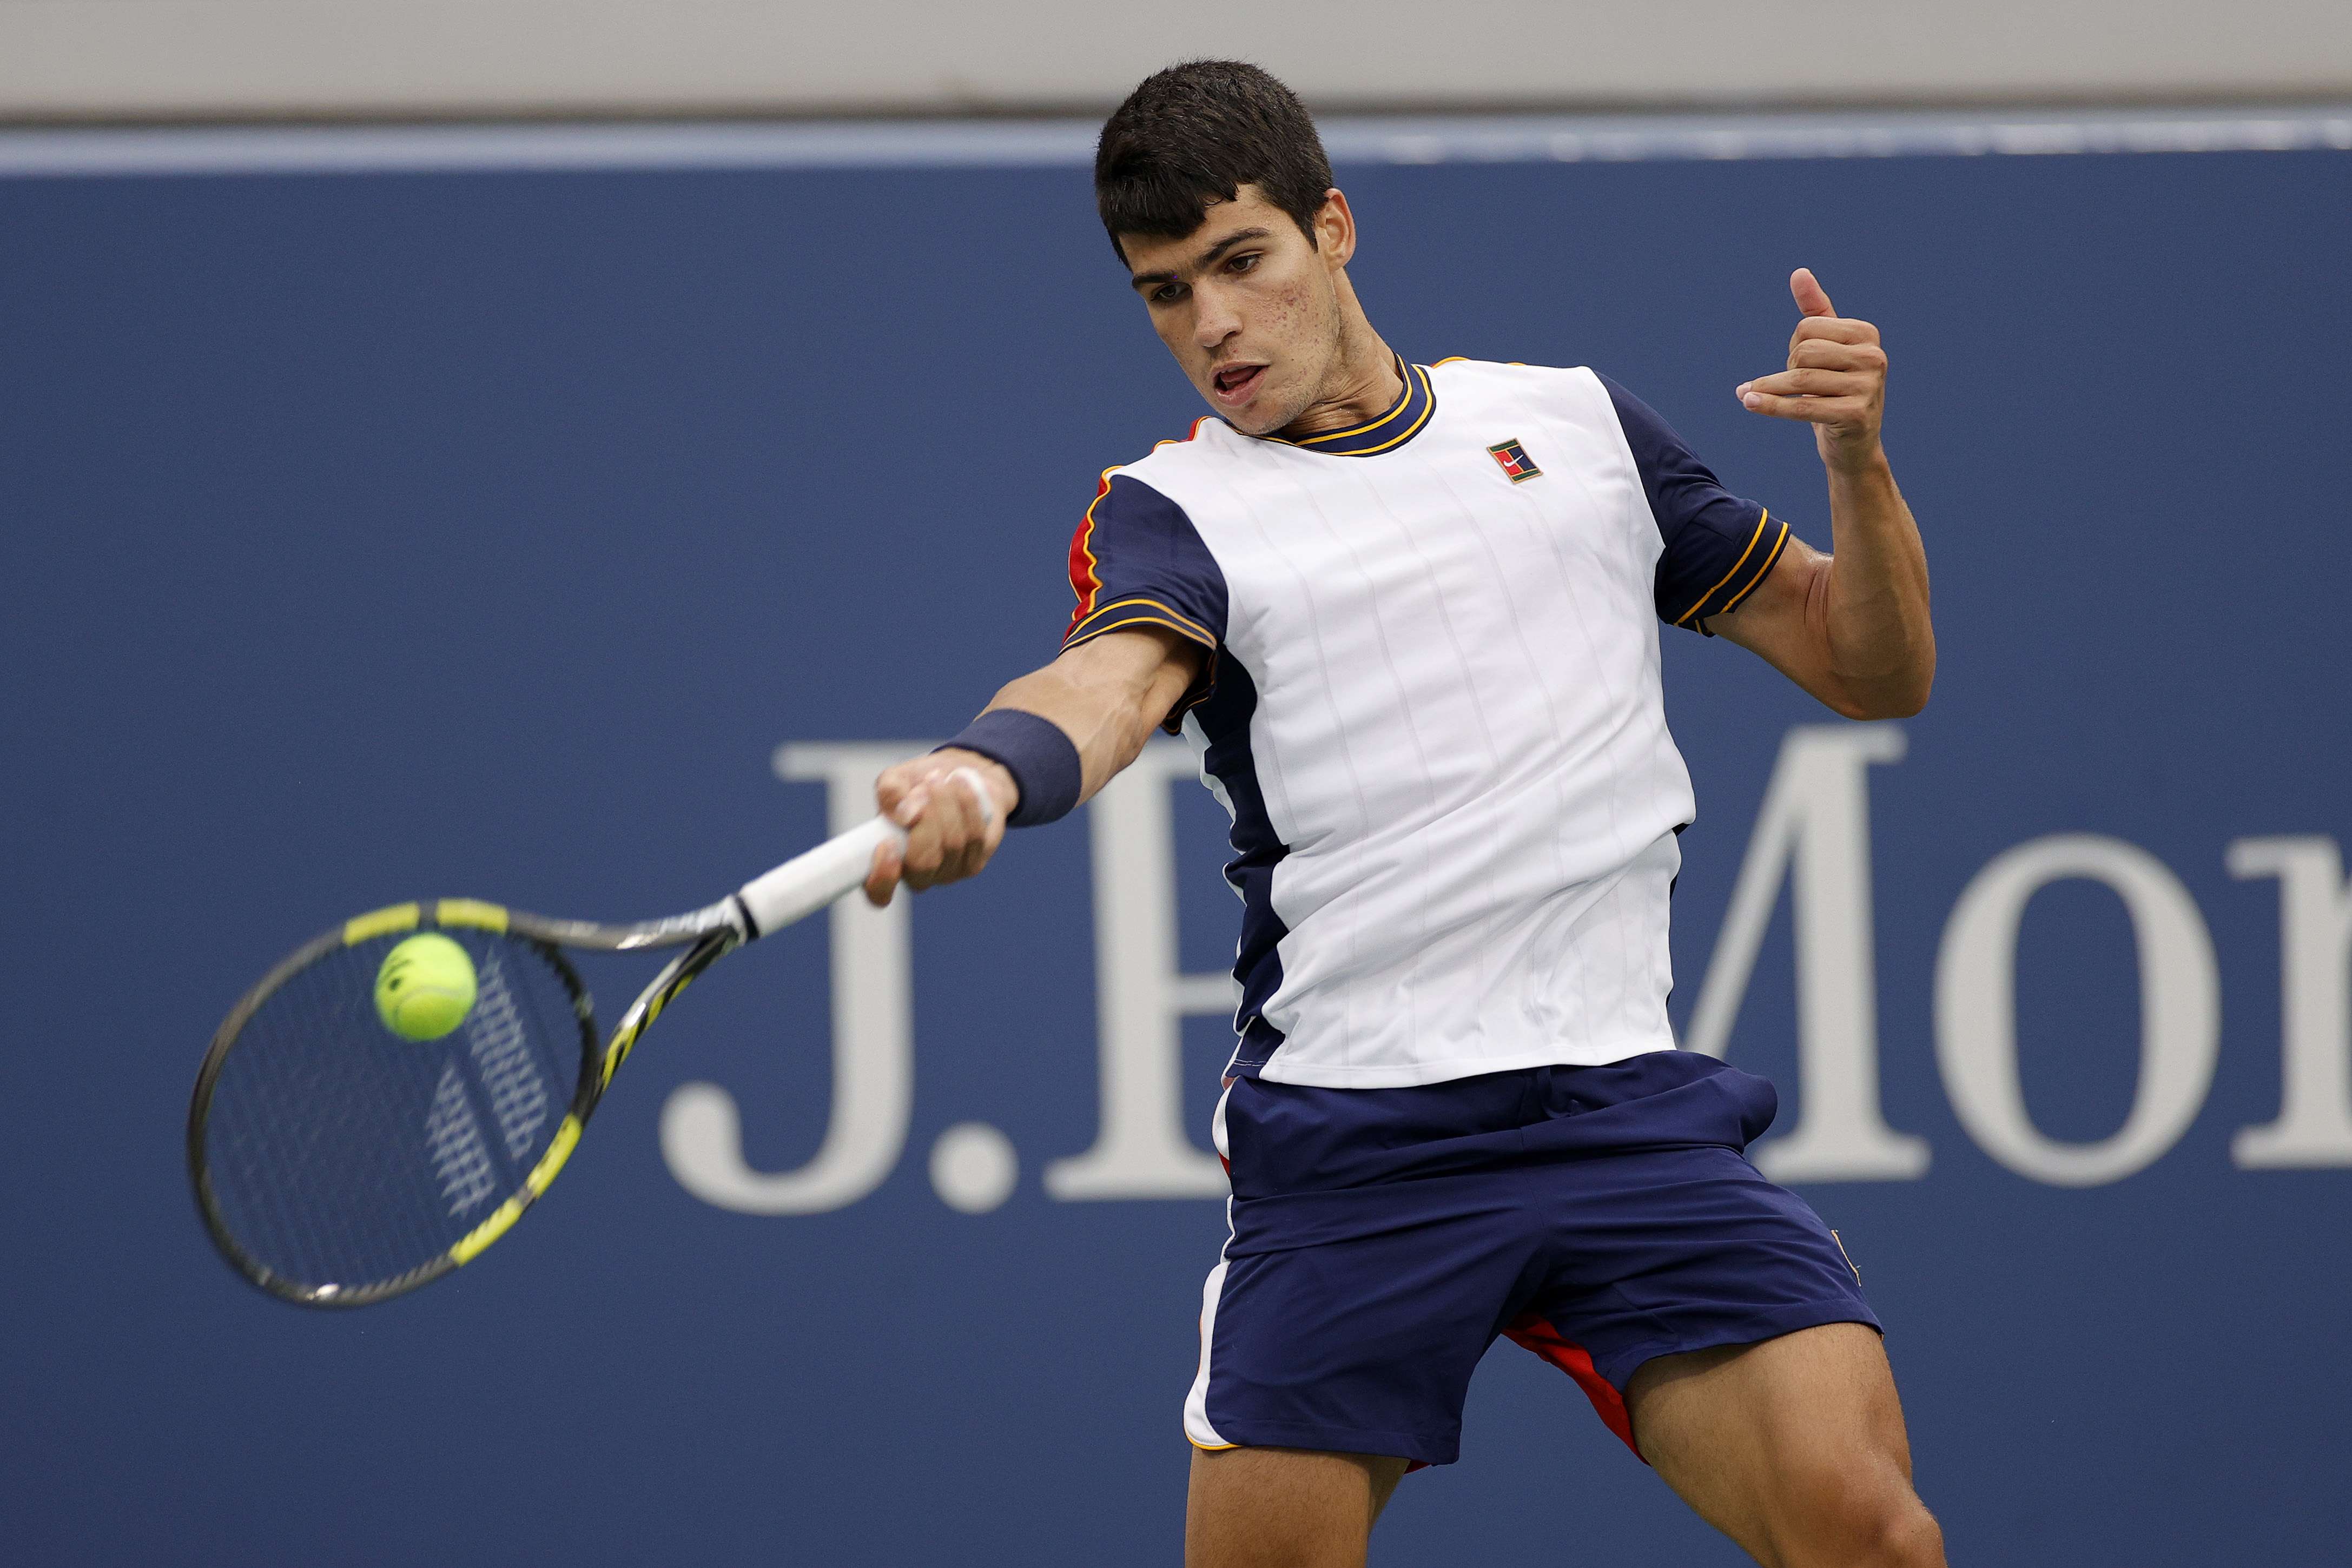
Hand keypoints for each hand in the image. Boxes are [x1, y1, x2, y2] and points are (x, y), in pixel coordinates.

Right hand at [863, 750, 1017, 905]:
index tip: (886, 843)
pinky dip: (966, 804)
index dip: (882, 877)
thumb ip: (890, 793)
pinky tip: (959, 783)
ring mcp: (947, 873)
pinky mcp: (974, 864)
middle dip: (926, 821)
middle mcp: (917, 875)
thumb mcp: (895, 779)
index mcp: (887, 863)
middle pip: (923, 864)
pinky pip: (973, 835)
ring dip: (946, 804)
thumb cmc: (917, 784)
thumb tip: (904, 816)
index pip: (879, 893)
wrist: (957, 778)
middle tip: (923, 790)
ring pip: (952, 844)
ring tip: (939, 778)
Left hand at [1736, 268, 1888, 471]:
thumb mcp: (1830, 348)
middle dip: (1787, 368)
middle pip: (1803, 350)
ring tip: (1755, 396)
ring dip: (1770, 389)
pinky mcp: (1855, 415)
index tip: (1802, 363)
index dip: (1794, 345)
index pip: (1807, 327)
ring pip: (1799, 379)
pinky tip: (1748, 402)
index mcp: (1866, 334)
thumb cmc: (1836, 391)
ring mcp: (1868, 387)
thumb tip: (1799, 273)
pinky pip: (1801, 407)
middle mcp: (1873, 356)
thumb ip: (1816, 311)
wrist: (1854, 444)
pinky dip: (1770, 405)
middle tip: (1796, 385)